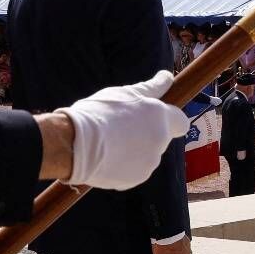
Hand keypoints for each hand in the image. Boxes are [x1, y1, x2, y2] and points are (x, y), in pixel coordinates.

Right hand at [61, 70, 190, 188]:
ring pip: (145, 155)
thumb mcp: (124, 93)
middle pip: (159, 138)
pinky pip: (133, 170)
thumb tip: (167, 76)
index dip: (169, 120)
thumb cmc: (98, 113)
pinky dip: (122, 166)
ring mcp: (150, 161)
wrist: (74, 143)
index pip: (180, 122)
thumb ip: (151, 87)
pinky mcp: (137, 178)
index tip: (152, 119)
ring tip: (107, 143)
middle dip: (144, 134)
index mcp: (160, 117)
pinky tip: (104, 158)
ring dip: (132, 150)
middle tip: (118, 129)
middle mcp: (161, 140)